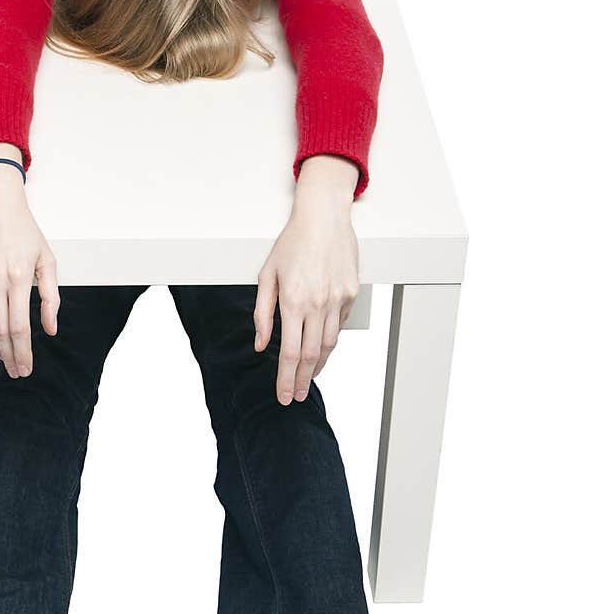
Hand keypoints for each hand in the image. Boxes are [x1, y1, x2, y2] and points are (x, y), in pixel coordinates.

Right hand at [0, 149, 58, 377]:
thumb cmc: (23, 229)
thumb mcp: (46, 260)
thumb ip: (50, 296)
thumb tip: (50, 328)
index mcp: (18, 276)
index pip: (19, 327)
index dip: (23, 352)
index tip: (26, 367)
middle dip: (8, 355)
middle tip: (16, 370)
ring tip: (1, 357)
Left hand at [254, 155, 359, 404]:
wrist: (323, 217)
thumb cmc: (291, 243)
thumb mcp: (267, 276)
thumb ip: (262, 314)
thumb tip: (262, 345)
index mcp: (292, 301)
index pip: (290, 353)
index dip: (286, 379)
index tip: (284, 395)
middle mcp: (317, 304)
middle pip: (312, 355)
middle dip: (303, 380)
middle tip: (297, 396)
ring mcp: (338, 300)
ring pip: (330, 344)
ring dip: (319, 366)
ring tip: (309, 379)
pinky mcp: (351, 294)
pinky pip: (339, 325)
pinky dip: (330, 340)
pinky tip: (322, 349)